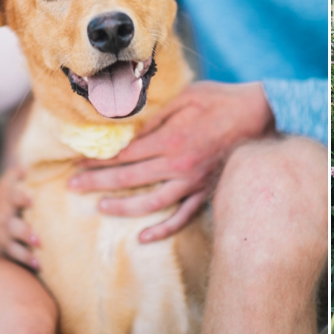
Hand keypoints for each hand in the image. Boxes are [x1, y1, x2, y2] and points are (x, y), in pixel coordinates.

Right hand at [0, 167, 39, 268]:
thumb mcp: (4, 185)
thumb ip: (16, 174)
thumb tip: (27, 165)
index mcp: (7, 201)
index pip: (14, 197)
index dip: (22, 198)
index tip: (31, 199)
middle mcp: (3, 220)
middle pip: (14, 227)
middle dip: (26, 234)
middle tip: (38, 240)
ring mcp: (0, 238)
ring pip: (12, 248)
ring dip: (25, 255)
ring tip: (37, 262)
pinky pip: (10, 260)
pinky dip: (21, 266)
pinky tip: (36, 270)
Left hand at [70, 81, 274, 241]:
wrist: (260, 115)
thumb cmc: (221, 100)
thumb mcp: (185, 96)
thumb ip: (154, 113)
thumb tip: (125, 125)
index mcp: (171, 139)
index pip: (124, 154)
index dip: (98, 158)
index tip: (77, 160)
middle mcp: (179, 165)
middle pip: (129, 179)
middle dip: (96, 181)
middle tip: (72, 185)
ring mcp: (194, 183)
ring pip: (151, 203)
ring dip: (122, 207)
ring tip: (100, 205)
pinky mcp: (207, 192)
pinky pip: (183, 217)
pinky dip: (163, 230)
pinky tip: (143, 237)